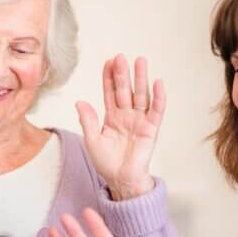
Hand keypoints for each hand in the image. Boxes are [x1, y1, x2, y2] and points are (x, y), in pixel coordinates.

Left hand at [77, 54, 165, 200]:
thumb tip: (79, 102)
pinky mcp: (151, 129)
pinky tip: (157, 83)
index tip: (108, 61)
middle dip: (123, 73)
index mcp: (111, 116)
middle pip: (125, 89)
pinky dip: (158, 97)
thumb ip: (87, 121)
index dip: (109, 77)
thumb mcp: (92, 140)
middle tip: (121, 56)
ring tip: (141, 61)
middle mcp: (126, 115)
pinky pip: (156, 110)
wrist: (121, 180)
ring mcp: (139, 120)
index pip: (110, 92)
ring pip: (140, 95)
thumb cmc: (106, 163)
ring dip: (141, 79)